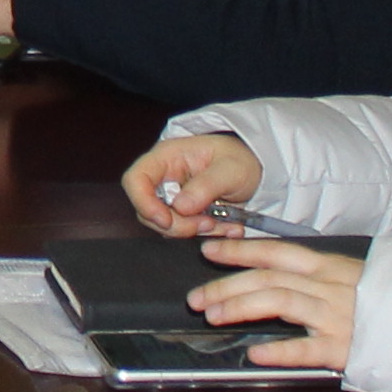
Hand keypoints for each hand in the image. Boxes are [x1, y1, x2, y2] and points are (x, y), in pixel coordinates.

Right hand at [124, 134, 260, 234]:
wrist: (257, 169)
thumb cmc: (241, 159)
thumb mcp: (231, 169)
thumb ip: (206, 185)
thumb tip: (180, 207)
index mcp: (166, 157)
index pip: (135, 179)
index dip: (143, 203)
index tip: (166, 220)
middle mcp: (162, 178)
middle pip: (147, 209)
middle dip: (176, 224)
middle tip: (207, 224)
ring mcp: (171, 197)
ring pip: (165, 225)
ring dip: (192, 231)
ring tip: (222, 224)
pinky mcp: (182, 213)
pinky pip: (183, 231)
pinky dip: (204, 234)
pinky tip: (226, 227)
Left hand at [193, 237, 364, 369]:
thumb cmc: (391, 301)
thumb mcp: (354, 278)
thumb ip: (319, 277)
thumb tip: (278, 274)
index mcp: (330, 267)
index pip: (276, 251)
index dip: (239, 250)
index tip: (209, 251)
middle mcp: (329, 287)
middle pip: (268, 277)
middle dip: (226, 284)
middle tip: (196, 296)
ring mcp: (336, 316)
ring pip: (278, 301)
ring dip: (239, 306)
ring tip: (212, 315)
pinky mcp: (345, 347)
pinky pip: (306, 348)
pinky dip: (278, 350)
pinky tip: (255, 353)